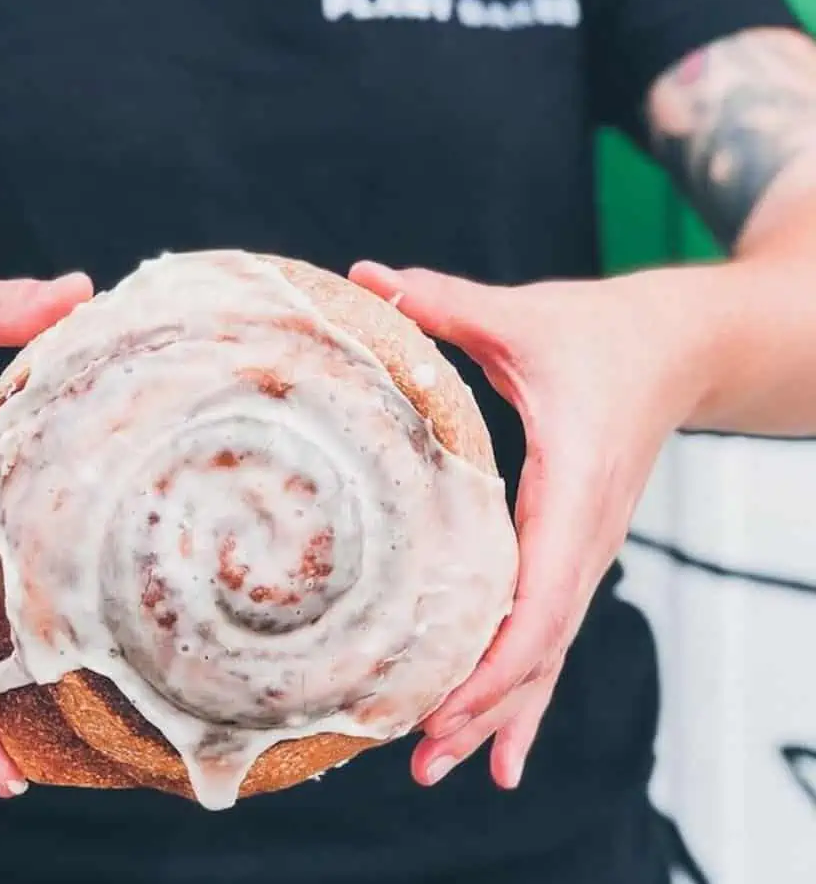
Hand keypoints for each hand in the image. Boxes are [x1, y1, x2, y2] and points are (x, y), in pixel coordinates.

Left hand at [349, 260, 709, 791]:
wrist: (682, 347)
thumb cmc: (604, 333)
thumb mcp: (524, 317)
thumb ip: (445, 303)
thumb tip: (365, 277)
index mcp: (573, 486)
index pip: (540, 594)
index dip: (496, 659)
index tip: (446, 707)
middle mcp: (585, 533)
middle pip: (539, 644)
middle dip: (485, 707)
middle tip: (421, 762)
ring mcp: (586, 548)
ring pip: (546, 649)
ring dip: (501, 710)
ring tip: (442, 769)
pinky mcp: (576, 547)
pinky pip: (549, 628)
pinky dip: (521, 682)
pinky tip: (500, 735)